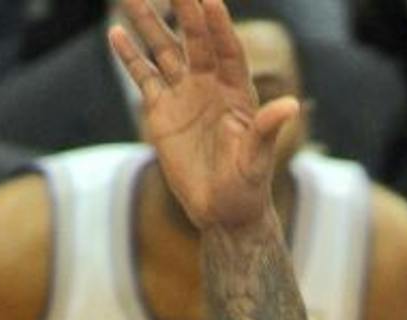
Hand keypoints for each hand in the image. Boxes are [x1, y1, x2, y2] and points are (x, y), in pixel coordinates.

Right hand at [109, 0, 299, 231]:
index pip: (227, 48)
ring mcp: (184, 94)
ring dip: (148, 22)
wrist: (221, 212)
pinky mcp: (162, 111)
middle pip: (194, 37)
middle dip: (184, 7)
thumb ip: (267, 129)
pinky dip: (130, 56)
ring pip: (164, 49)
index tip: (209, 0)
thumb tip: (291, 105)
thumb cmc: (246, 188)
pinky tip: (116, 34)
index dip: (218, 26)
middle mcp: (209, 83)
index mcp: (236, 90)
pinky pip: (144, 76)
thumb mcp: (257, 160)